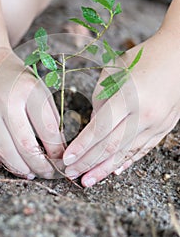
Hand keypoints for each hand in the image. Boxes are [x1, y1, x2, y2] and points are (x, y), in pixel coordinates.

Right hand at [0, 47, 64, 178]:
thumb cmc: (17, 78)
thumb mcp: (40, 90)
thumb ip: (50, 118)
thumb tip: (58, 150)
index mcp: (30, 91)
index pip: (49, 131)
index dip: (58, 153)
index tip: (62, 162)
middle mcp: (7, 101)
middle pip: (26, 146)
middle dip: (41, 166)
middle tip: (47, 173)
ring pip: (3, 151)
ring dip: (19, 169)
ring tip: (29, 173)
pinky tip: (3, 162)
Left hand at [63, 29, 179, 186]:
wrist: (178, 56)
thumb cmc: (142, 58)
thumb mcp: (114, 73)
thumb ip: (100, 102)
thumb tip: (92, 129)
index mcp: (129, 96)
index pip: (100, 128)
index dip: (82, 146)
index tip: (67, 159)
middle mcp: (144, 113)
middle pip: (112, 145)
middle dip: (88, 163)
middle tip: (71, 175)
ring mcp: (157, 123)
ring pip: (127, 152)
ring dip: (105, 169)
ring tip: (88, 180)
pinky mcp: (164, 128)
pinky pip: (143, 149)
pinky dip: (127, 161)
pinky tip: (113, 171)